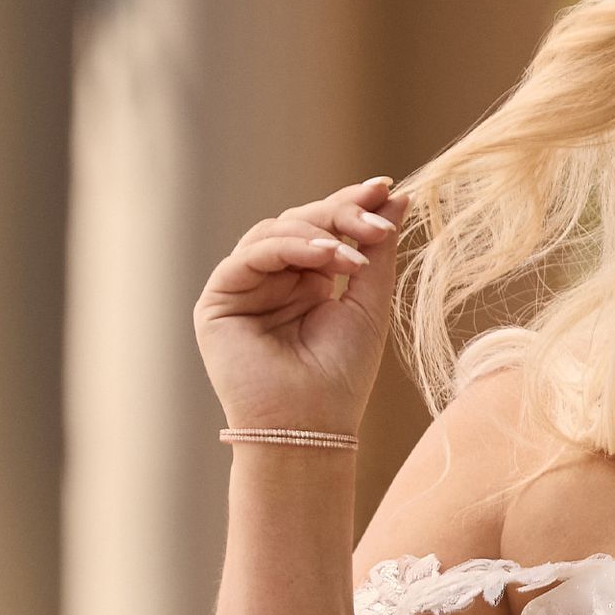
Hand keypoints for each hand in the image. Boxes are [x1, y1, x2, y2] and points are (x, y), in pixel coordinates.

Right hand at [193, 174, 412, 437]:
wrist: (312, 426)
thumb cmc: (342, 377)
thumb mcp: (368, 304)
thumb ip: (377, 251)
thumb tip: (396, 194)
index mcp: (305, 282)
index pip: (324, 228)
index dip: (351, 204)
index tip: (387, 187)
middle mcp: (272, 280)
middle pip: (299, 221)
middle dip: (340, 214)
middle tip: (377, 220)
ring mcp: (243, 288)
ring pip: (275, 231)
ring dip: (319, 234)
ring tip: (354, 257)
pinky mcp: (218, 301)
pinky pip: (251, 255)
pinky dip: (290, 248)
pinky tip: (327, 257)